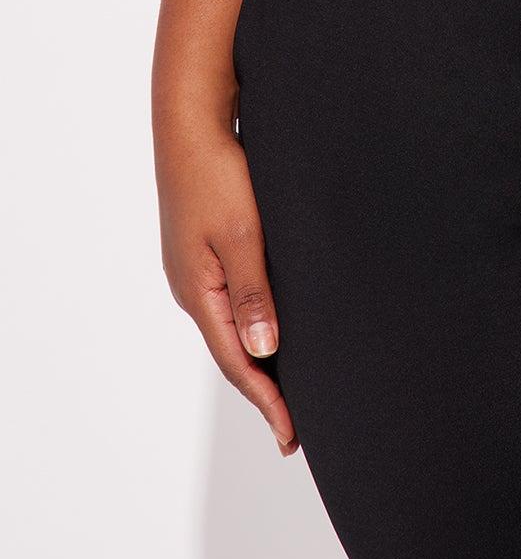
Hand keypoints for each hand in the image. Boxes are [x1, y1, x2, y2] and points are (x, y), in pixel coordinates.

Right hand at [156, 118, 298, 455]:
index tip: (290, 435)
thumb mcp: (242, 234)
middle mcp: (192, 287)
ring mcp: (195, 268)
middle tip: (292, 426)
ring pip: (231, 325)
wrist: (191, 123)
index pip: (236, 362)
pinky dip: (252, 322)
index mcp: (199, 291)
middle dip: (263, 389)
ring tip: (287, 386)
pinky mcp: (203, 249)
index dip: (265, 400)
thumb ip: (253, 292)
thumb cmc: (218, 172)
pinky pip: (230, 300)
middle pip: (231, 351)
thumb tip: (263, 350)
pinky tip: (270, 325)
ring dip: (258, 357)